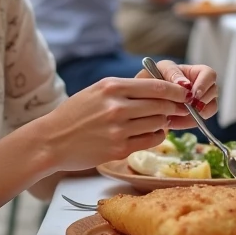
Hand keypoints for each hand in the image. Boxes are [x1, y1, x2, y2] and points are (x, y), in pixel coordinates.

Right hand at [35, 75, 195, 172]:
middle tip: (179, 109)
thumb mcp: (97, 91)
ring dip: (164, 122)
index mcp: (111, 86)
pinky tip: (151, 133)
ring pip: (158, 123)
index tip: (184, 93)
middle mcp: (116, 106)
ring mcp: (118, 129)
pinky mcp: (119, 148)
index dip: (175, 90)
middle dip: (174, 107)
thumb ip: (124, 89)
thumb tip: (159, 89)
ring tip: (159, 121)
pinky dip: (156, 136)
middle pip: (161, 105)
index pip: (156, 86)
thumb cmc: (74, 115)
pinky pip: (151, 140)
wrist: (51, 141)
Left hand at [135, 59, 218, 119]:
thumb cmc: (148, 81)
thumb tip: (185, 84)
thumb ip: (170, 74)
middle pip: (214, 91)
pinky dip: (187, 122)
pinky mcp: (195, 115)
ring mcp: (200, 101)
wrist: (141, 100)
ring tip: (175, 116)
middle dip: (201, 101)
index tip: (192, 95)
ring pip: (210, 107)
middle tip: (186, 108)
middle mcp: (200, 85)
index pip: (209, 74)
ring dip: (195, 113)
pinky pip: (200, 120)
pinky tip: (173, 122)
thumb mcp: (156, 72)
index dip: (203, 85)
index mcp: (192, 71)